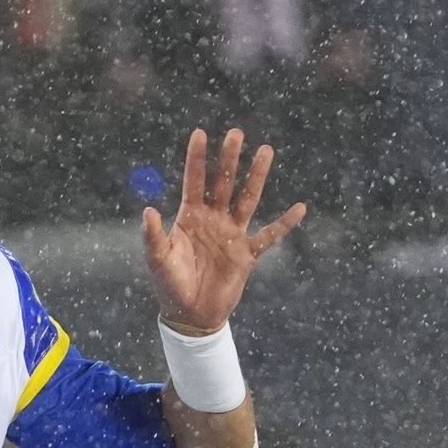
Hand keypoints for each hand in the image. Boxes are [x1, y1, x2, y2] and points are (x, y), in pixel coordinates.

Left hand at [143, 129, 305, 333]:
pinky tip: (299, 208)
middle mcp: (213, 220)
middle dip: (229, 159)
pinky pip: (269, 236)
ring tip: (266, 151)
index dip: (197, 159)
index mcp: (189, 217)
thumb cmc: (169, 285)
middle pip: (224, 183)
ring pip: (247, 199)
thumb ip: (153, 236)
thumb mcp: (157, 260)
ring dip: (256, 176)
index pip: (194, 182)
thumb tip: (148, 210)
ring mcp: (232, 234)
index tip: (200, 133)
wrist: (191, 314)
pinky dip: (284, 224)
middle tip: (236, 133)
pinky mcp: (247, 254)